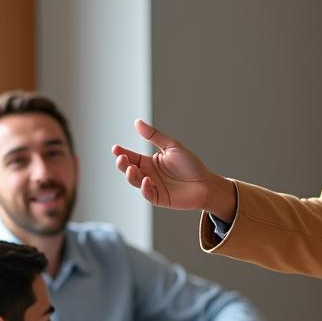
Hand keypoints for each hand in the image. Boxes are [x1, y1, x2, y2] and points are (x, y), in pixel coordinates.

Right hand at [112, 119, 236, 221]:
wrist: (206, 183)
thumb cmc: (190, 164)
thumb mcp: (172, 146)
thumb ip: (154, 136)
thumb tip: (137, 122)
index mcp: (149, 162)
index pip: (131, 156)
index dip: (122, 152)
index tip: (115, 148)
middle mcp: (148, 174)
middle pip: (129, 169)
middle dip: (122, 164)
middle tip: (121, 157)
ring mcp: (152, 187)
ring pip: (135, 182)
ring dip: (131, 175)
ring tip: (132, 168)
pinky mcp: (159, 198)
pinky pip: (147, 194)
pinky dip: (145, 188)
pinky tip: (147, 180)